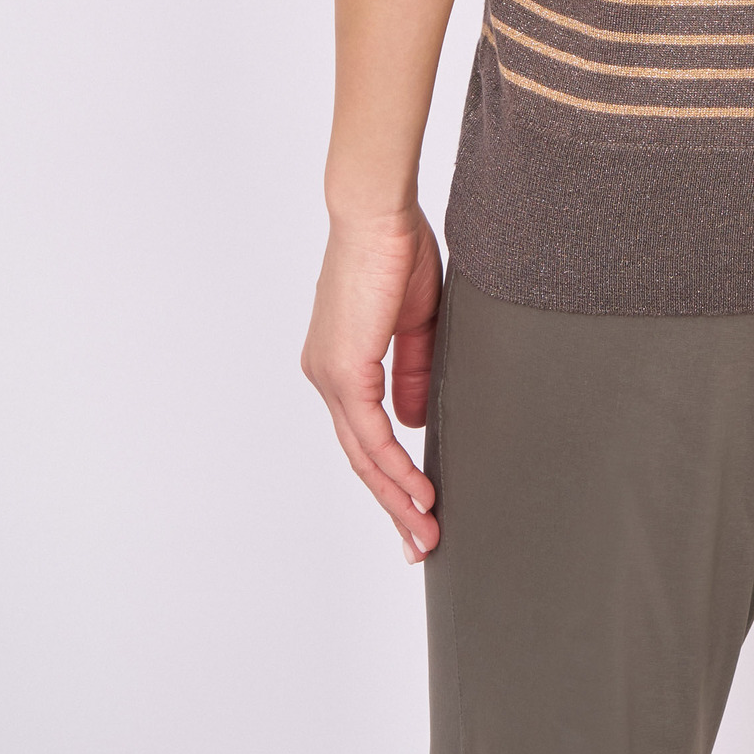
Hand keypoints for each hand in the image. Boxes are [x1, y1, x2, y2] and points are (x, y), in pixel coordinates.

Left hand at [301, 207, 442, 560]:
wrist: (377, 210)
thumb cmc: (396, 247)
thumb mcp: (415, 321)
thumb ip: (412, 371)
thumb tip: (412, 422)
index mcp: (340, 362)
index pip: (364, 434)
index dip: (391, 475)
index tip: (418, 506)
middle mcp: (326, 375)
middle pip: (360, 457)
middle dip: (393, 504)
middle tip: (419, 543)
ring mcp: (330, 376)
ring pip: (363, 456)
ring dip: (397, 498)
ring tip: (427, 532)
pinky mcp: (344, 370)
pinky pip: (370, 434)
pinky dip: (395, 467)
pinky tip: (418, 492)